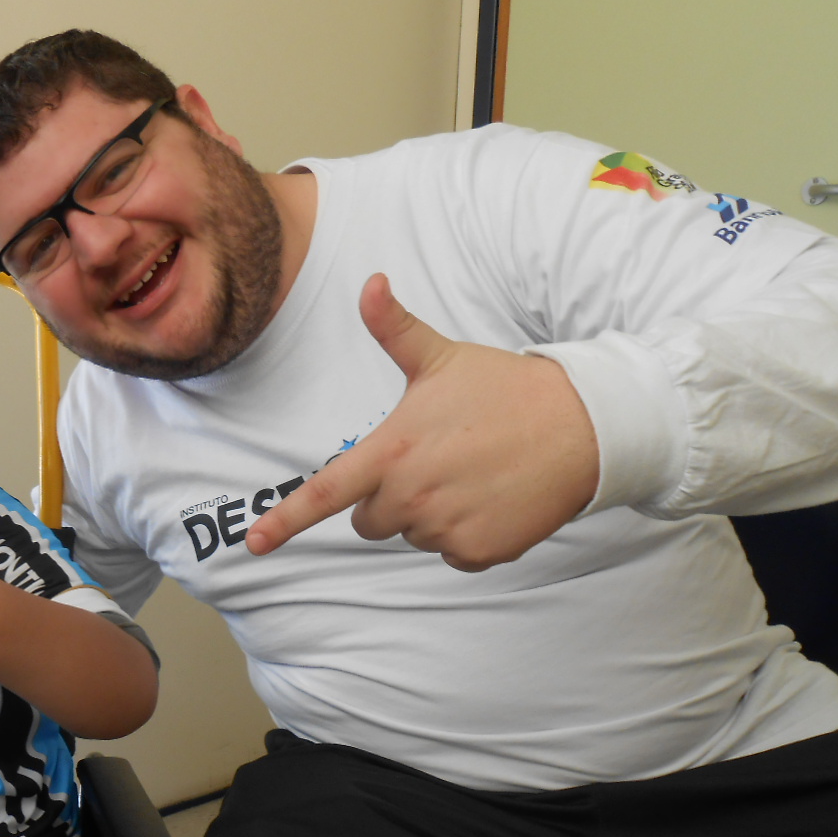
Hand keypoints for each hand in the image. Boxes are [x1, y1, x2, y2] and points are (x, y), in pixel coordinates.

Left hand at [246, 273, 597, 571]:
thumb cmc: (505, 388)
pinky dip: (468, 535)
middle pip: (370, 521)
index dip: (286, 521)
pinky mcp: (479, 552)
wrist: (584, 425)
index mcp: (392, 451)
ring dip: (432, 515)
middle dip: (391, 499)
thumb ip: (394, 329)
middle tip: (435, 461)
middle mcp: (412, 496)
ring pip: (413, 536)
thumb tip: (370, 282)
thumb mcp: (442, 357)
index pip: (326, 493)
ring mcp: (446, 528)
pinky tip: (494, 498)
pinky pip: (453, 554)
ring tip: (472, 473)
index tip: (253, 545)